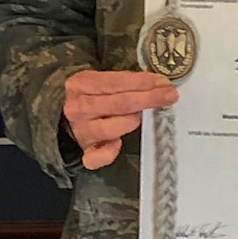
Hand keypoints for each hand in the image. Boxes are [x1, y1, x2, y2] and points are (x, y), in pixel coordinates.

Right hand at [62, 69, 177, 170]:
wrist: (68, 117)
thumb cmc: (94, 96)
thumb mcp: (102, 81)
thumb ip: (125, 82)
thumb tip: (158, 84)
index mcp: (81, 84)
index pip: (115, 82)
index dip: (142, 82)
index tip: (164, 82)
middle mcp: (78, 108)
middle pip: (118, 104)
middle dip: (148, 99)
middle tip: (169, 96)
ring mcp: (81, 131)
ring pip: (111, 128)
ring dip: (131, 121)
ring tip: (140, 116)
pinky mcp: (86, 151)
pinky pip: (96, 157)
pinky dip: (109, 153)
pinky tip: (118, 144)